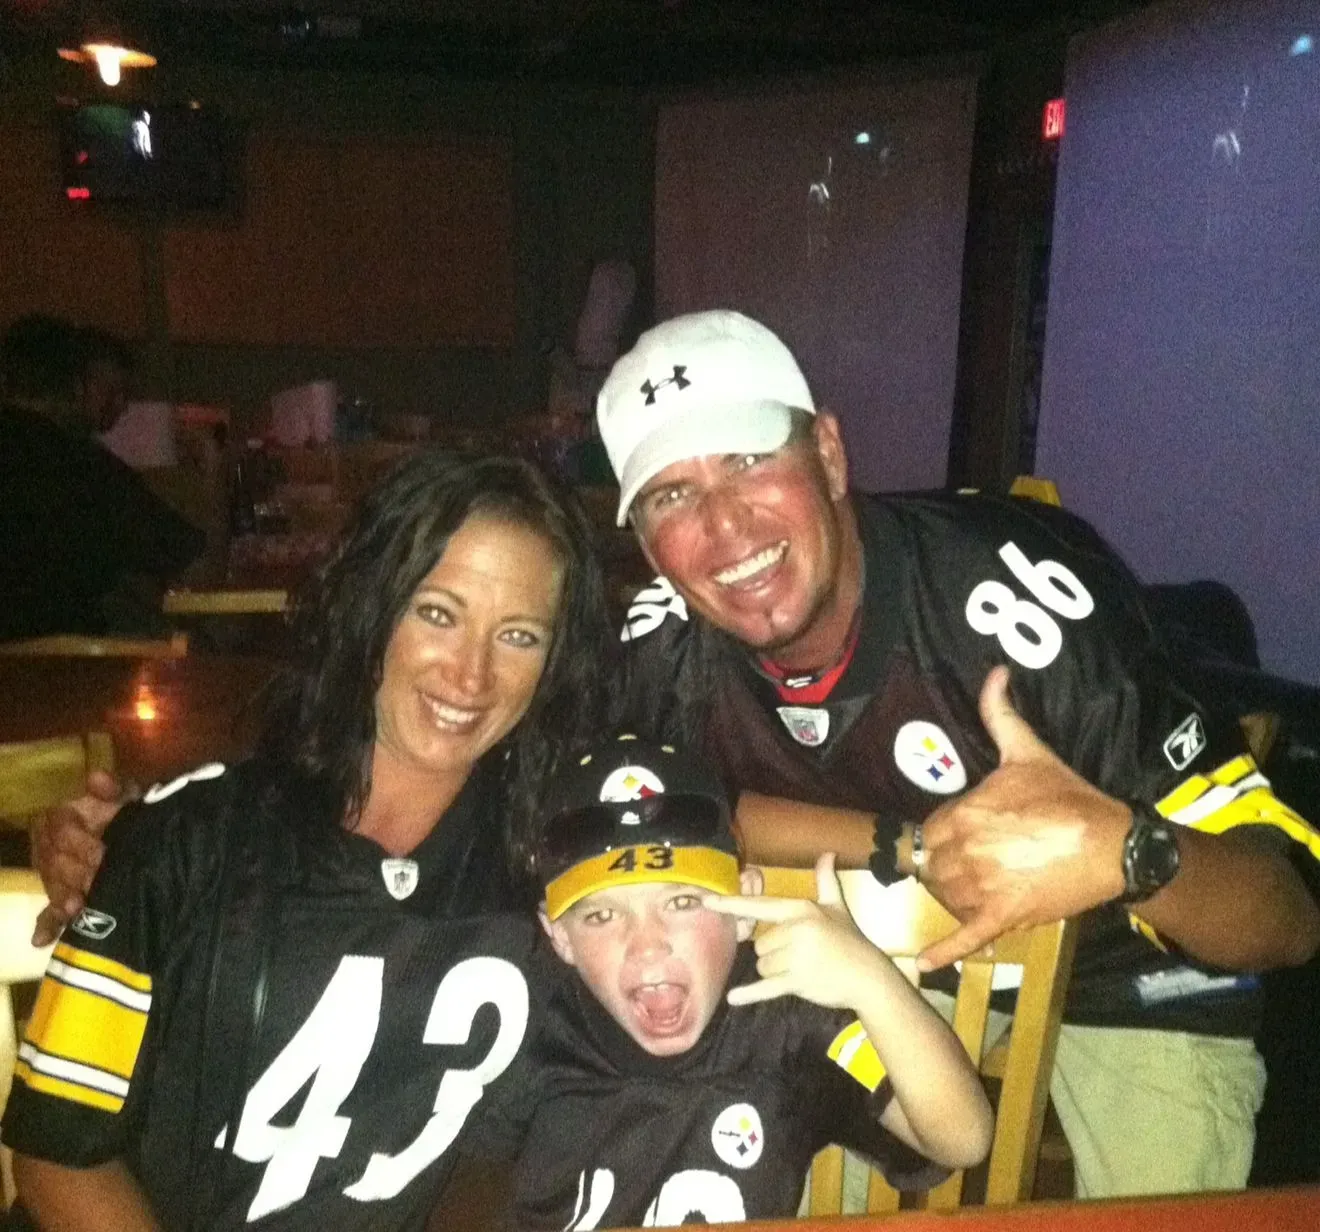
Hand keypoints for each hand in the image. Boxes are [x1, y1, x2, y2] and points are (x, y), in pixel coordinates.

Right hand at [30, 770, 128, 945]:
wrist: (136, 835)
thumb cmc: (125, 813)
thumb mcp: (123, 795)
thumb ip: (110, 788)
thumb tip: (96, 778)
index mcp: (62, 819)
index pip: (60, 830)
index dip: (79, 843)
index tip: (100, 855)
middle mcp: (51, 845)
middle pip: (53, 862)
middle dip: (73, 875)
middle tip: (94, 884)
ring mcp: (52, 872)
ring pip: (51, 886)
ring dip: (61, 899)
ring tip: (76, 909)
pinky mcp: (59, 896)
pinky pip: (48, 912)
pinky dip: (47, 926)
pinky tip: (42, 939)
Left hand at [706, 853, 890, 1008]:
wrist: (868, 976)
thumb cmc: (849, 940)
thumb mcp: (836, 907)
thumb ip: (825, 881)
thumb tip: (827, 853)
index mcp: (800, 910)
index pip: (759, 906)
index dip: (732, 904)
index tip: (707, 903)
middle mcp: (795, 930)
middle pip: (759, 944)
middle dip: (773, 953)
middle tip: (800, 957)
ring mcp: (796, 956)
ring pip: (762, 966)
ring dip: (775, 971)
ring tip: (802, 970)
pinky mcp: (797, 981)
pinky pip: (766, 987)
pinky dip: (750, 994)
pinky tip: (734, 998)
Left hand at [912, 666, 1129, 970]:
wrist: (1113, 846)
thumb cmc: (1069, 799)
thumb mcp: (1028, 751)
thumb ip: (1000, 714)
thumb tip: (994, 673)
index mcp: (964, 814)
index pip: (934, 828)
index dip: (951, 830)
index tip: (971, 831)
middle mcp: (964, 853)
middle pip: (934, 865)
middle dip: (949, 863)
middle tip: (977, 860)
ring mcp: (981, 889)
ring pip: (946, 897)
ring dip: (955, 894)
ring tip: (981, 885)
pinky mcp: (1002, 917)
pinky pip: (965, 938)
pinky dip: (943, 951)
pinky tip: (925, 963)